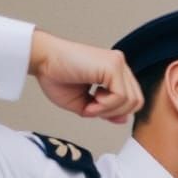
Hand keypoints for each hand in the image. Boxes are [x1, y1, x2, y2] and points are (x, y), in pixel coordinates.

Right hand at [29, 30, 143, 123]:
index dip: (115, 112)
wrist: (40, 59)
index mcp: (114, 72)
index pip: (131, 100)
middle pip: (136, 102)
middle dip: (114, 113)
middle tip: (92, 109)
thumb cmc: (56, 76)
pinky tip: (92, 99)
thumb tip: (125, 118)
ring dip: (109, 110)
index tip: (93, 109)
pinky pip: (121, 97)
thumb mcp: (85, 104)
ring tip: (90, 104)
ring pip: (131, 101)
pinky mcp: (113, 65)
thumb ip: (106, 111)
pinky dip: (106, 105)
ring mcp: (118, 63)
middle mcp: (119, 65)